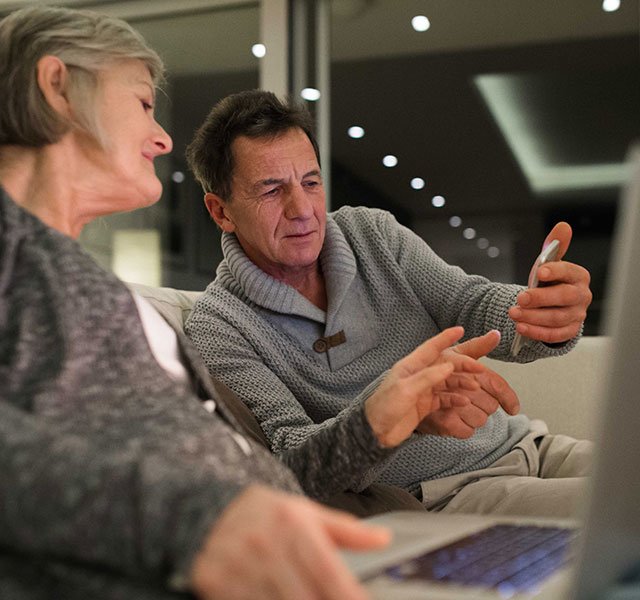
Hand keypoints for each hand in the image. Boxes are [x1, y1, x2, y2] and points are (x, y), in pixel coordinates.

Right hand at [190, 485, 389, 599]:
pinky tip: (278, 598)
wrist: (208, 508)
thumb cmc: (266, 514)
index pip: (329, 572)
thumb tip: (384, 539)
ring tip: (303, 595)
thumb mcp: (306, 513)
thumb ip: (347, 530)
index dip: (349, 596)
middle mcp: (267, 544)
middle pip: (308, 598)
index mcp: (293, 524)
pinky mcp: (217, 583)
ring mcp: (240, 566)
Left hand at [365, 327, 477, 447]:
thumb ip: (427, 377)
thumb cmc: (384, 407)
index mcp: (410, 366)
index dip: (445, 337)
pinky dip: (455, 399)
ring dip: (461, 383)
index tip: (460, 330)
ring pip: (447, 383)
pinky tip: (464, 401)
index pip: (430, 347)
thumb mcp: (405, 390)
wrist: (375, 432)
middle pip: (444, 366)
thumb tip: (449, 365)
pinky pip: (444, 399)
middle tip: (479, 368)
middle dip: (462, 365)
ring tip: (474, 387)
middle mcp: (418, 376)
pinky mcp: (425, 405)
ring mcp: (422, 391)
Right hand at [417, 330, 519, 437]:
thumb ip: (478, 346)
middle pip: (490, 404)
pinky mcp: (443, 422)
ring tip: (460, 408)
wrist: (404, 393)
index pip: (494, 382)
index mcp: (458, 363)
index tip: (512, 408)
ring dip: (474, 417)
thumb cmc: (433, 372)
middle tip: (470, 400)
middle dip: (485, 405)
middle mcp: (453, 382)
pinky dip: (464, 428)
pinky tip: (455, 419)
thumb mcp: (455, 354)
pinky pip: (467, 431)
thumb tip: (496, 334)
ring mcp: (448, 404)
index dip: (507, 397)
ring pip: (480, 419)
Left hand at [508, 222, 591, 343]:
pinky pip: (554, 335)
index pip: (569, 272)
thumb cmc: (551, 282)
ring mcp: (576, 315)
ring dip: (533, 316)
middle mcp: (581, 296)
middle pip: (564, 298)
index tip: (540, 272)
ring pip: (557, 318)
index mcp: (578, 276)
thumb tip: (563, 227)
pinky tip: (521, 327)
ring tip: (513, 313)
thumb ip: (553, 247)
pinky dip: (536, 332)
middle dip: (541, 298)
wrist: (551, 304)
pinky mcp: (569, 331)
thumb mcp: (549, 264)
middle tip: (520, 297)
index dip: (556, 271)